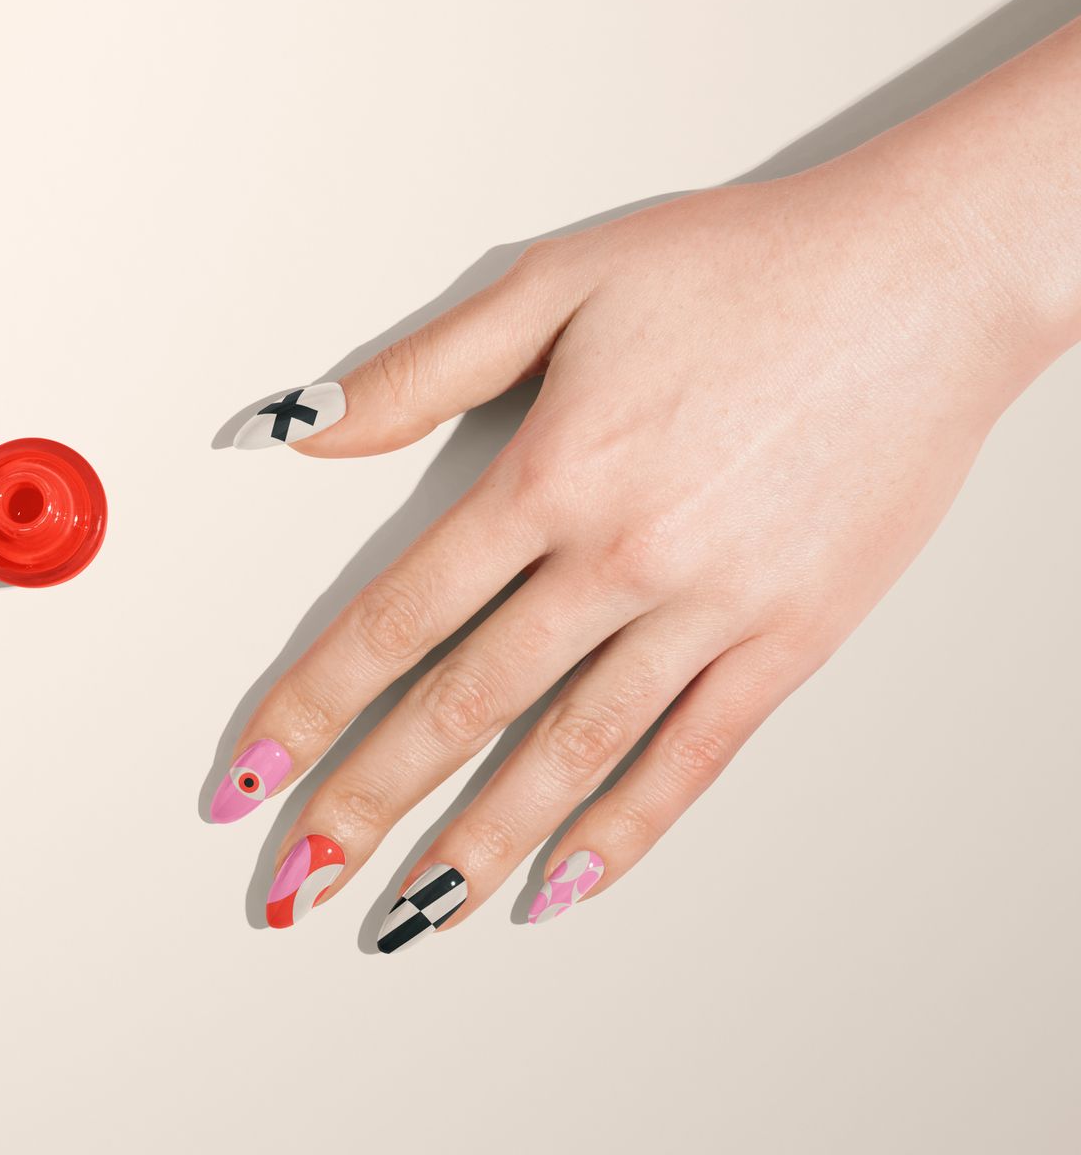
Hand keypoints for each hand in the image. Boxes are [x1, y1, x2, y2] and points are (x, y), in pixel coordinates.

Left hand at [216, 23, 1080, 942]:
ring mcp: (713, 609)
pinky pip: (694, 757)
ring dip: (479, 843)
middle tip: (296, 879)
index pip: (396, 619)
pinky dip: (627, 829)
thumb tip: (298, 432)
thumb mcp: (557, 281)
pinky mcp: (792, 639)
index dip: (311, 705)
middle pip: (464, 706)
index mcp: (550, 473)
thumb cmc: (742, 266)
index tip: (252, 772)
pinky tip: (564, 885)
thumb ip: (419, 371)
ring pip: (570, 752)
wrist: (927, 277)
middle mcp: (623, 557)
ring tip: (409, 913)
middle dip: (366, 801)